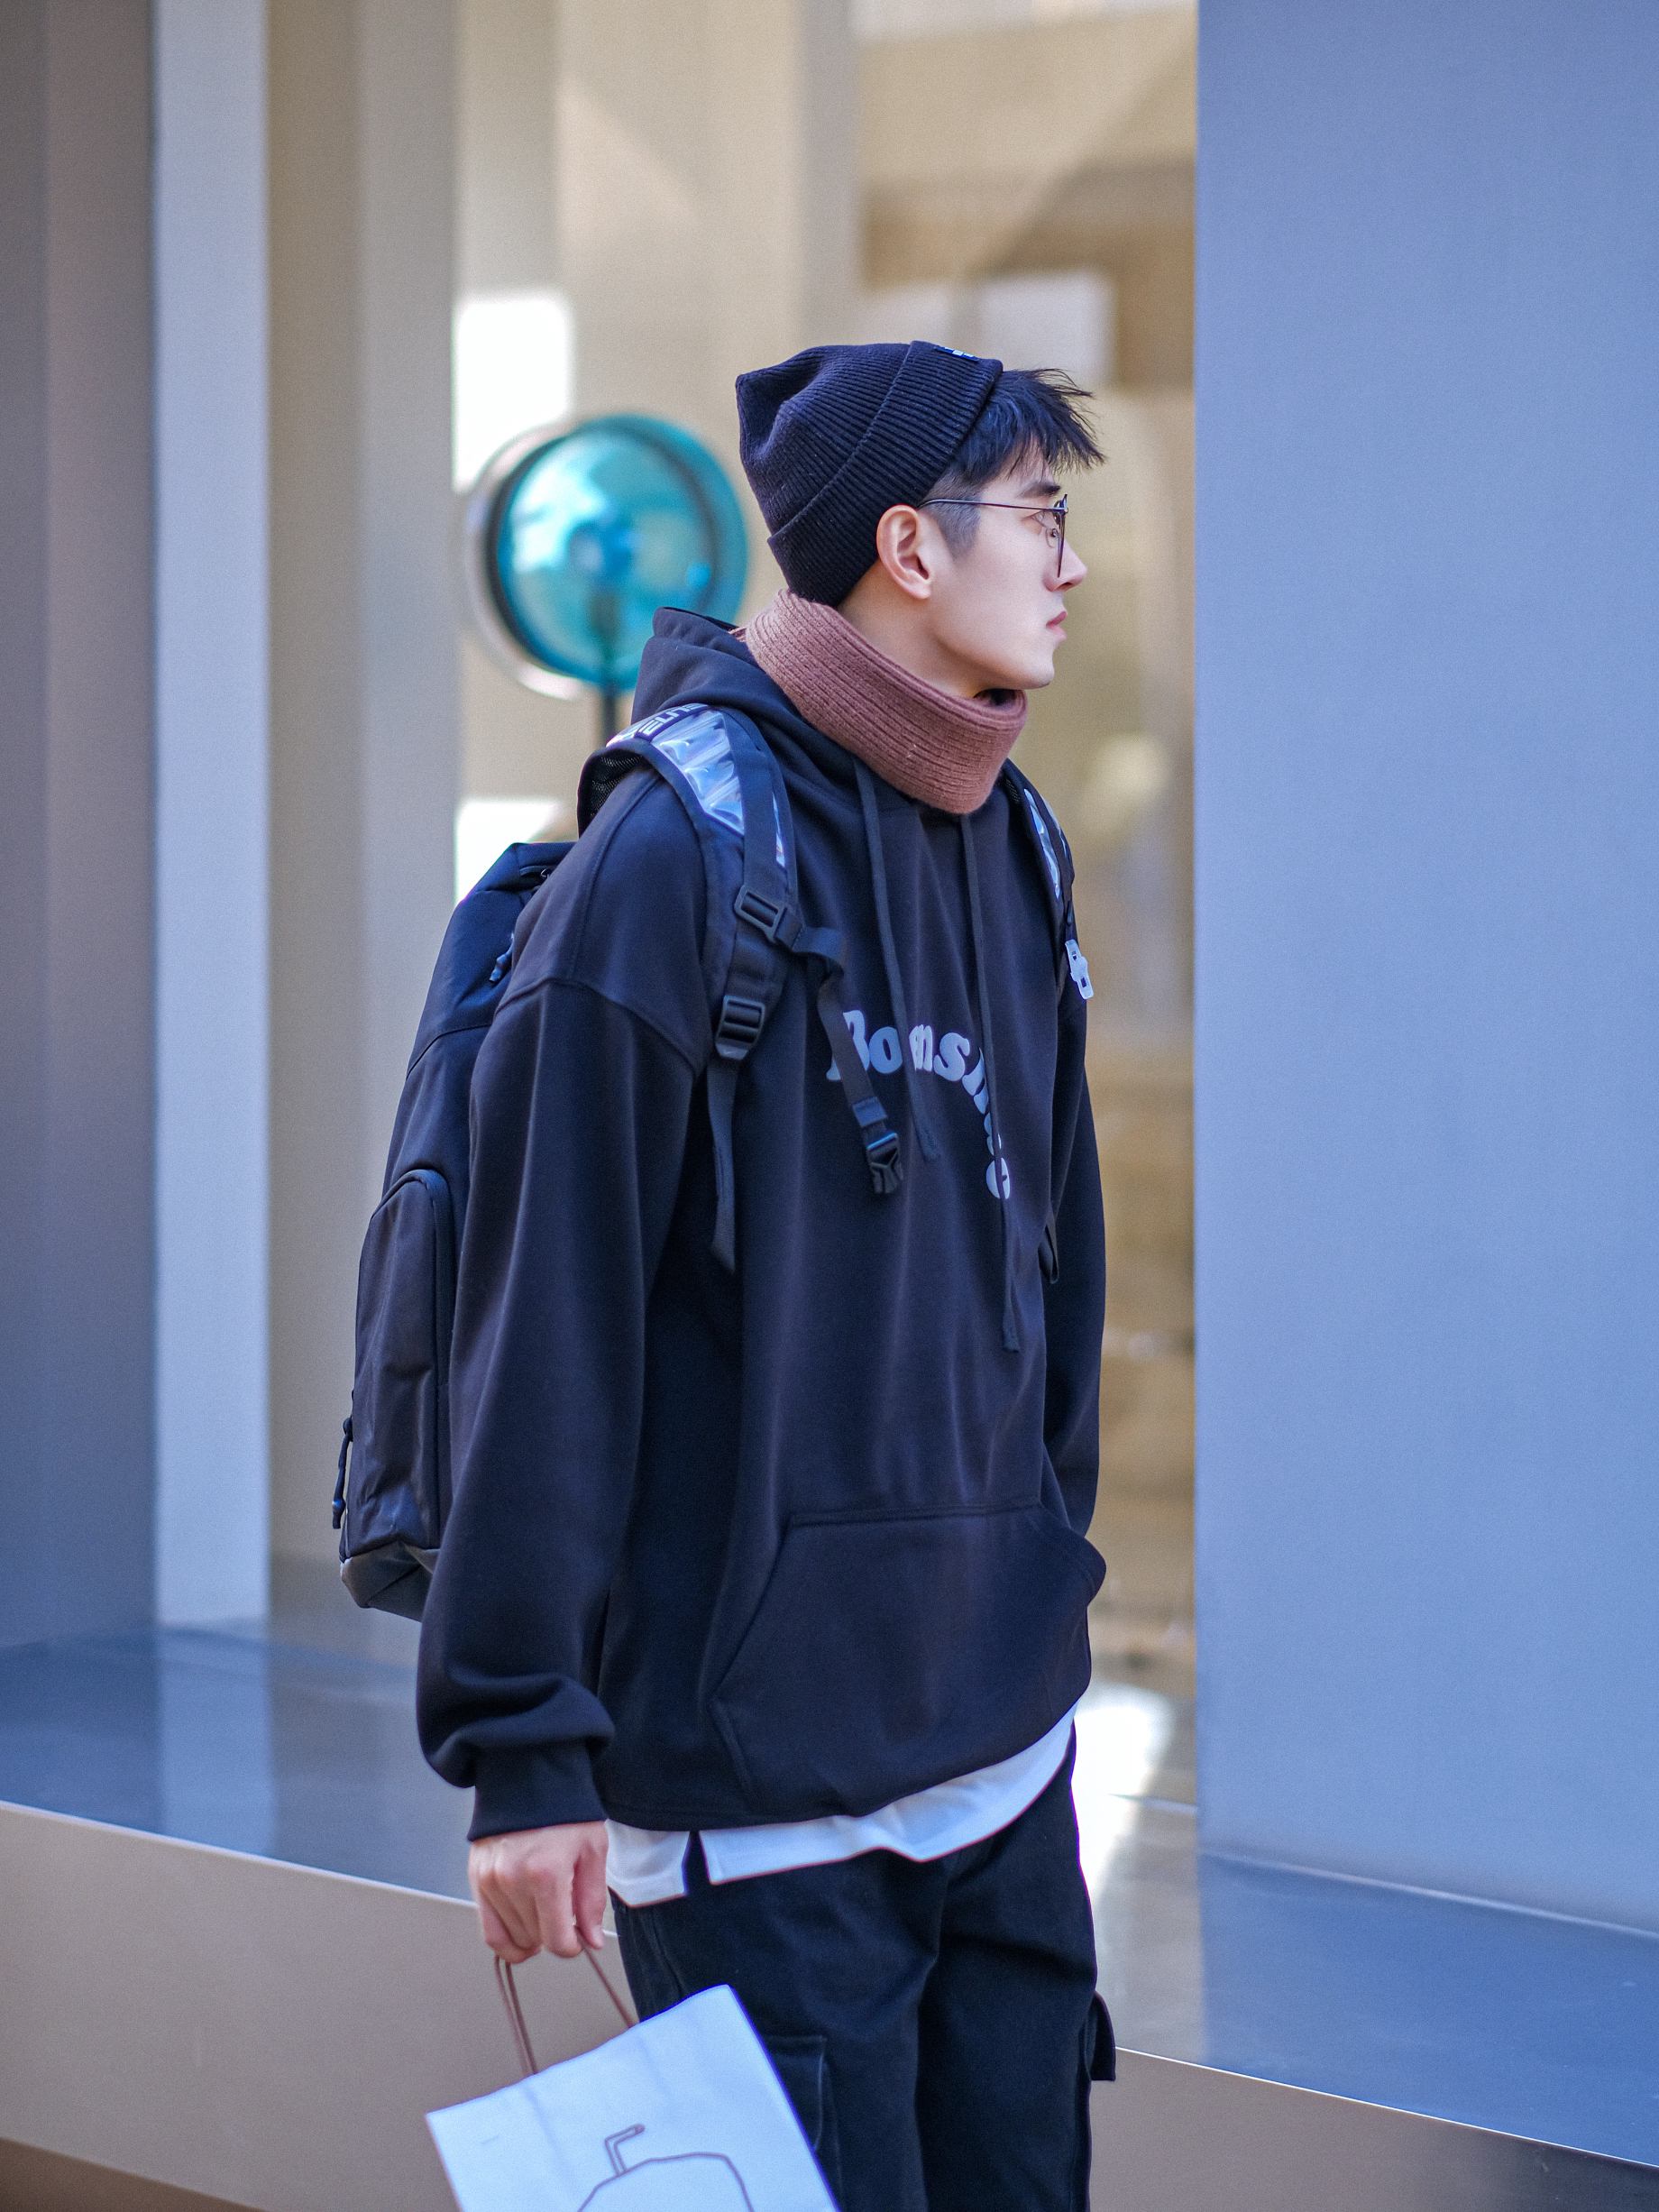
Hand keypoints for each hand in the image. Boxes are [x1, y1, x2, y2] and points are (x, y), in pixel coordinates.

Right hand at [469, 1821, 608, 1962]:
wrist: (530, 1775)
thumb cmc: (564, 1809)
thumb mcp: (592, 1849)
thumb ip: (592, 1899)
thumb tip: (591, 1939)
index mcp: (546, 1873)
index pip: (557, 1940)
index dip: (573, 1946)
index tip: (578, 1939)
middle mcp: (513, 1880)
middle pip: (536, 1940)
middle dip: (554, 1934)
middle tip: (565, 1915)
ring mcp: (490, 1880)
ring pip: (513, 1938)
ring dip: (532, 1935)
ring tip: (544, 1914)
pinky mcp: (476, 1878)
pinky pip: (488, 1930)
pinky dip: (506, 1939)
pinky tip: (522, 1933)